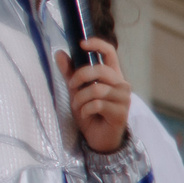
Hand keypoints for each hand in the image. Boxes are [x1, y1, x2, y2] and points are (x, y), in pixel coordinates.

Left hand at [57, 38, 130, 153]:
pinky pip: (98, 105)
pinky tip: (85, 115)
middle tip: (71, 86)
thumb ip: (69, 72)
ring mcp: (124, 100)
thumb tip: (59, 53)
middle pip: (101, 70)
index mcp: (112, 75)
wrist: (98, 137)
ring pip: (97, 89)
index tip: (82, 44)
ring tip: (78, 106)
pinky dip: (85, 110)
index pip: (110, 53)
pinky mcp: (121, 113)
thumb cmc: (90, 112)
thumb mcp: (76, 90)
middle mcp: (121, 85)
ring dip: (80, 98)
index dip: (97, 45)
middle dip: (80, 77)